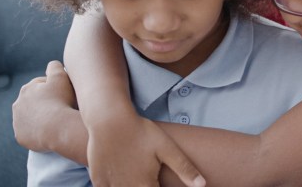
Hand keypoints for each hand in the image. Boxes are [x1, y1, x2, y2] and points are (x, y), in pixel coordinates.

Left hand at [12, 61, 78, 151]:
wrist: (58, 128)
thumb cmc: (61, 101)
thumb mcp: (61, 77)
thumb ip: (55, 67)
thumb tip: (52, 65)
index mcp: (26, 90)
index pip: (40, 86)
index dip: (53, 88)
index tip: (63, 94)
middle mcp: (18, 105)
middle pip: (34, 102)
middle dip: (44, 103)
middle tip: (60, 107)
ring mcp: (17, 122)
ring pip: (30, 118)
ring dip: (40, 118)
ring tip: (55, 121)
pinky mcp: (20, 137)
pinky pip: (29, 133)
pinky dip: (37, 132)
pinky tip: (49, 131)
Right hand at [85, 99, 205, 186]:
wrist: (109, 121)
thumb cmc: (141, 133)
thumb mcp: (167, 148)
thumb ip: (185, 168)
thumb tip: (203, 185)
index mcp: (146, 185)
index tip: (158, 179)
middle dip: (146, 185)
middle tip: (147, 172)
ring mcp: (110, 186)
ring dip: (132, 184)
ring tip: (135, 170)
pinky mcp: (98, 180)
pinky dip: (116, 184)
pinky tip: (122, 172)